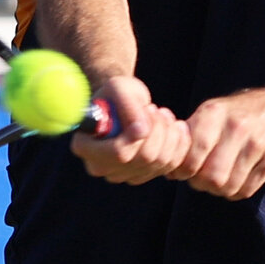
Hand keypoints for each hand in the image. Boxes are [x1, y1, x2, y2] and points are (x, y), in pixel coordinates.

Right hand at [70, 75, 191, 184]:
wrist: (123, 102)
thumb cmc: (117, 93)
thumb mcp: (119, 87)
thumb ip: (127, 105)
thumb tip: (142, 129)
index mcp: (85, 146)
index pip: (117, 153)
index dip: (137, 137)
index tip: (149, 110)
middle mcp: (101, 167)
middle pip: (143, 158)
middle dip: (158, 129)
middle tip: (155, 108)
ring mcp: (122, 175)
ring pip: (160, 161)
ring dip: (169, 133)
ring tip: (163, 113)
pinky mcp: (143, 175)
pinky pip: (171, 165)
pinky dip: (179, 143)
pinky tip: (175, 126)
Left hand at [169, 88, 264, 200]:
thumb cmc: (237, 116)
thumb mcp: (212, 115)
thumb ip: (188, 138)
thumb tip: (168, 169)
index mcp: (213, 113)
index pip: (192, 153)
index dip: (184, 170)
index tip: (184, 172)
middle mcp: (236, 126)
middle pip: (210, 176)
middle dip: (202, 183)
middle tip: (203, 179)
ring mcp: (257, 143)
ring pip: (228, 186)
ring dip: (220, 189)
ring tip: (221, 179)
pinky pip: (247, 189)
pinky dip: (238, 191)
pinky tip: (238, 179)